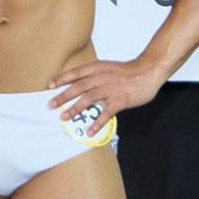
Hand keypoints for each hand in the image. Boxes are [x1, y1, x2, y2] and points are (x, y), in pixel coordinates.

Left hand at [47, 57, 165, 133]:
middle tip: (51, 105)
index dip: (62, 79)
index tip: (50, 86)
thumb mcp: (108, 68)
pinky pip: (106, 113)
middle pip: (79, 87)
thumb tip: (80, 84)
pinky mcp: (120, 101)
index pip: (76, 73)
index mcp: (98, 68)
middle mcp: (102, 78)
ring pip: (89, 99)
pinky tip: (90, 131)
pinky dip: (97, 123)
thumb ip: (95, 74)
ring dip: (75, 109)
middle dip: (63, 96)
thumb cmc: (128, 71)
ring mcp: (111, 90)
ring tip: (65, 117)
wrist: (148, 71)